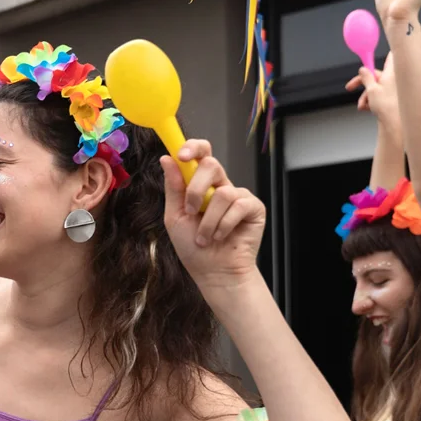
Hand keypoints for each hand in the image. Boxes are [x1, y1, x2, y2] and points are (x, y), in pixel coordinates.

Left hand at [161, 140, 265, 288]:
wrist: (213, 272)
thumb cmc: (193, 247)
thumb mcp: (175, 217)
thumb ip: (173, 188)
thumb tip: (167, 159)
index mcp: (200, 184)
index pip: (200, 154)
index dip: (192, 147)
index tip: (181, 155)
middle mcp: (220, 186)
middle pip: (212, 164)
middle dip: (196, 188)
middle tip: (190, 210)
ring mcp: (238, 196)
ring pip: (223, 192)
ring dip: (208, 220)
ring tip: (205, 237)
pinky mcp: (254, 208)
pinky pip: (238, 205)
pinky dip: (224, 225)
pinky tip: (221, 237)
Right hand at [345, 52, 398, 127]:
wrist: (394, 124)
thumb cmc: (387, 106)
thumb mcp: (371, 90)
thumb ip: (366, 78)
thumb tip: (362, 69)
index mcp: (391, 73)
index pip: (391, 56)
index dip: (384, 52)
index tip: (377, 51)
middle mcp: (393, 79)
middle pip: (374, 75)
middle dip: (362, 83)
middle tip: (350, 87)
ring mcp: (392, 89)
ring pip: (374, 87)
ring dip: (365, 96)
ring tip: (362, 105)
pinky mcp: (390, 98)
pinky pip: (377, 95)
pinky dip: (370, 100)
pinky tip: (366, 108)